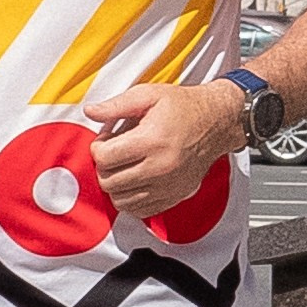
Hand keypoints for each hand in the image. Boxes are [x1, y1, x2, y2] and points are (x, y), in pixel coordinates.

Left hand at [88, 78, 242, 217]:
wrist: (217, 123)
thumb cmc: (182, 106)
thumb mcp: (149, 95)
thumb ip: (116, 105)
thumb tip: (90, 111)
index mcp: (151, 141)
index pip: (104, 158)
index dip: (98, 147)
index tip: (107, 139)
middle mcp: (160, 168)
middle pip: (109, 182)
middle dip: (104, 167)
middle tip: (114, 153)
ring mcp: (168, 186)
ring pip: (121, 201)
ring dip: (116, 185)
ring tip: (124, 166)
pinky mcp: (175, 197)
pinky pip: (140, 211)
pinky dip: (131, 199)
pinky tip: (136, 180)